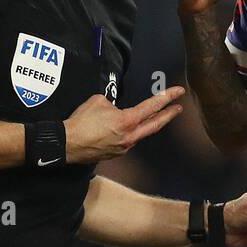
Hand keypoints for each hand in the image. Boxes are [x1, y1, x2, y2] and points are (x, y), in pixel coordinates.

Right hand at [65, 86, 184, 162]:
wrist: (68, 144)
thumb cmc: (82, 121)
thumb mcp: (98, 101)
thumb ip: (113, 104)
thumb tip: (115, 110)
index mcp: (128, 121)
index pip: (152, 106)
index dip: (167, 97)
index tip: (179, 92)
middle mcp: (130, 136)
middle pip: (155, 124)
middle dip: (168, 115)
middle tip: (179, 109)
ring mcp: (124, 148)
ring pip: (141, 133)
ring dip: (148, 124)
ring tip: (154, 117)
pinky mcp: (116, 154)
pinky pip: (127, 140)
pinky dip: (130, 132)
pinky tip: (125, 129)